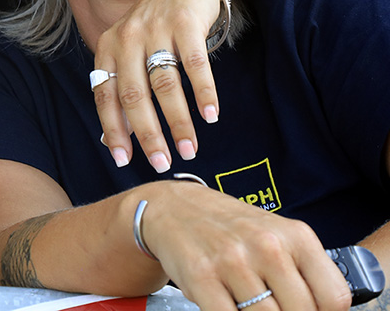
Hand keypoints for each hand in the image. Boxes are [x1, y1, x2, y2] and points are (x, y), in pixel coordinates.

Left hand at [93, 0, 222, 171]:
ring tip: (190, 149)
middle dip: (148, 134)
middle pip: (134, 95)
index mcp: (107, 49)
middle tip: (162, 163)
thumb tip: (117, 137)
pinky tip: (211, 116)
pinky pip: (195, 65)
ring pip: (165, 84)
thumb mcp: (129, 50)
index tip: (122, 160)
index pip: (105, 96)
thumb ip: (123, 88)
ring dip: (179, 121)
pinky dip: (204, 93)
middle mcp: (126, 39)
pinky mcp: (184, 23)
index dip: (113, 129)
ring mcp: (155, 30)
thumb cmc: (154, 25)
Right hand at [143, 184, 349, 310]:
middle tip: (276, 306)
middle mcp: (267, 246)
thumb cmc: (230, 227)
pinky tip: (230, 306)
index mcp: (295, 236)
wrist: (174, 208)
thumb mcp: (276, 236)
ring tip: (248, 304)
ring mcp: (233, 262)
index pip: (334, 297)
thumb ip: (303, 272)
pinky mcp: (202, 277)